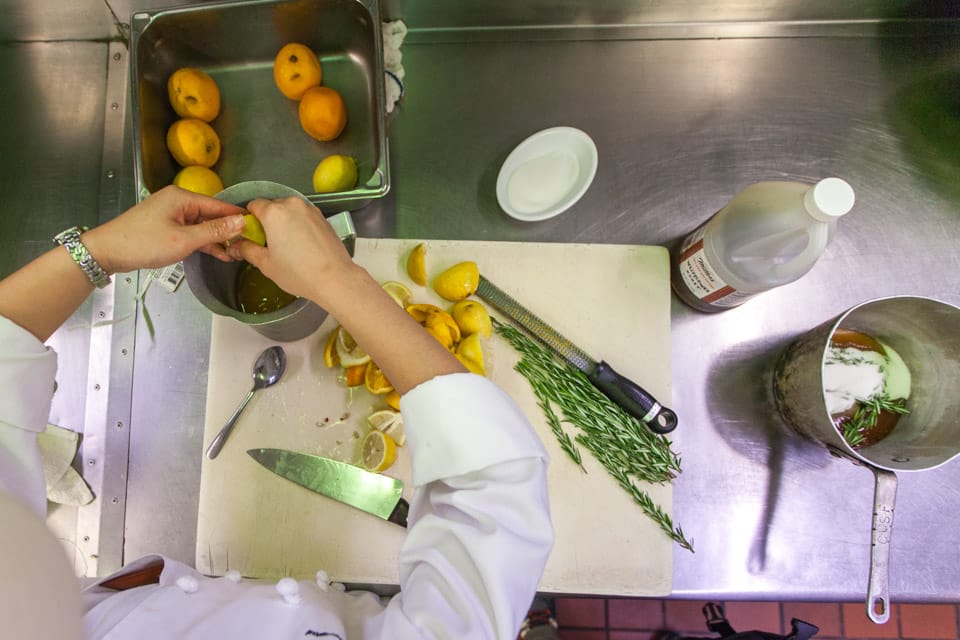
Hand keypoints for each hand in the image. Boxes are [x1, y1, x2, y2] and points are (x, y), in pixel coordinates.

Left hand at [83, 185, 246, 273]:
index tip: (258, 225)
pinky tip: (218, 253)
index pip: (219, 205)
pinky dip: (203, 242)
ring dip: (216, 239)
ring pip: (202, 225)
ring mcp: (171, 215)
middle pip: (211, 215)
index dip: (238, 216)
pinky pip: (191, 232)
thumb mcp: (183, 240)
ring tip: (236, 253)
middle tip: (248, 244)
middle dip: (229, 230)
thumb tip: (241, 222)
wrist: (107, 252)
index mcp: (182, 198)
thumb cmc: (143, 243)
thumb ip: (214, 231)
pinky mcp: (166, 227)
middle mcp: (178, 202)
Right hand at [225, 197, 356, 303]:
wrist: (335, 278)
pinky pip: (303, 216)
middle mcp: (293, 204)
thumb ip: (247, 250)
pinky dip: (299, 225)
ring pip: (289, 211)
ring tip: (287, 246)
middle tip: (268, 243)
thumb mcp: (266, 264)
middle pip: (272, 206)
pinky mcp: (323, 217)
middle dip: (267, 221)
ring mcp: (310, 209)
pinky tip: (302, 245)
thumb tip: (236, 245)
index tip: (251, 234)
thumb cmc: (299, 272)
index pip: (254, 205)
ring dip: (284, 222)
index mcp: (274, 212)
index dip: (249, 219)